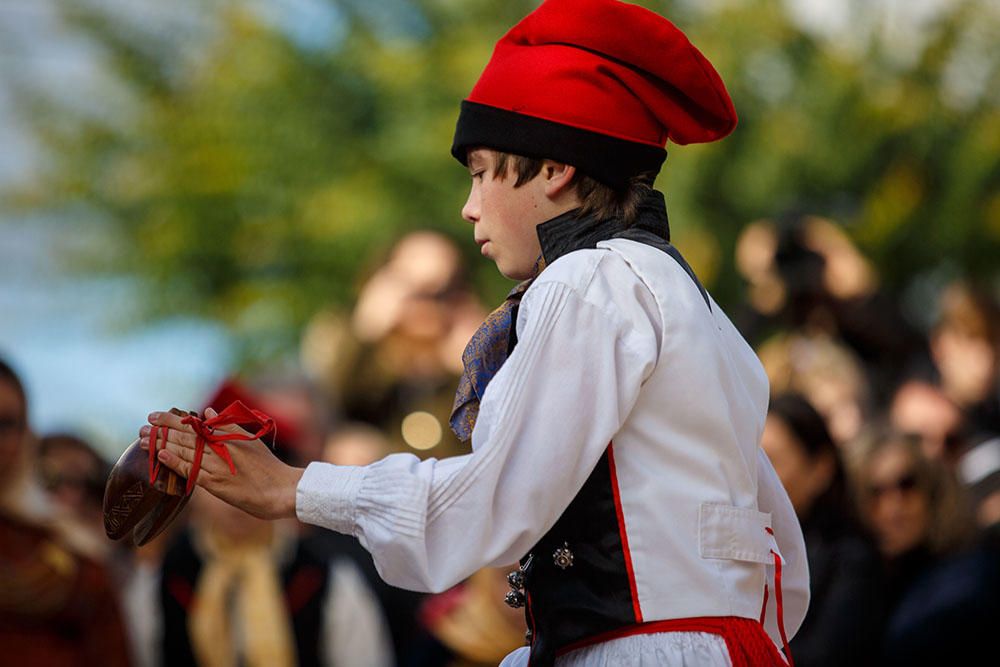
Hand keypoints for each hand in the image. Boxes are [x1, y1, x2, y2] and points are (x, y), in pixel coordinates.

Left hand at [139, 408, 304, 519]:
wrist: (281, 490)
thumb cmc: (268, 467)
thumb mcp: (250, 441)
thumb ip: (228, 426)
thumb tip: (207, 412)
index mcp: (228, 436)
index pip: (194, 424)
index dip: (172, 420)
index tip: (155, 415)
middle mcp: (221, 448)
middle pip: (186, 436)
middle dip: (162, 430)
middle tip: (143, 426)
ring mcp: (218, 466)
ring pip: (185, 452)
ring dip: (162, 444)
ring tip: (143, 440)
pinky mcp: (216, 484)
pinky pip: (192, 471)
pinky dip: (176, 462)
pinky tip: (162, 456)